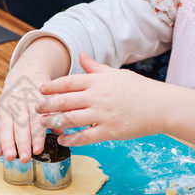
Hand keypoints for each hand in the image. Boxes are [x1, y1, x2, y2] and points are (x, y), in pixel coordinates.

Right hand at [0, 70, 64, 161]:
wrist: (25, 74)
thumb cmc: (42, 91)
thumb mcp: (51, 98)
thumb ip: (55, 114)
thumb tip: (60, 131)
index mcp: (35, 99)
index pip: (35, 119)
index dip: (36, 136)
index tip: (38, 149)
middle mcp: (19, 103)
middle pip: (20, 125)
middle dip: (22, 143)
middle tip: (25, 158)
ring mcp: (7, 107)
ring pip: (5, 127)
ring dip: (7, 144)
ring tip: (10, 157)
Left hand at [36, 51, 162, 145]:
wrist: (159, 106)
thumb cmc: (138, 88)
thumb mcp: (115, 73)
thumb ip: (95, 66)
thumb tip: (80, 55)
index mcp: (98, 81)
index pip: (68, 82)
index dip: (51, 87)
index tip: (40, 90)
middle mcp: (97, 96)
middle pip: (64, 101)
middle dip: (46, 105)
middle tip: (35, 108)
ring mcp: (102, 114)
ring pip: (70, 119)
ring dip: (53, 122)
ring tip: (43, 124)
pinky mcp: (108, 131)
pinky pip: (84, 137)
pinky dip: (71, 139)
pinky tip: (63, 139)